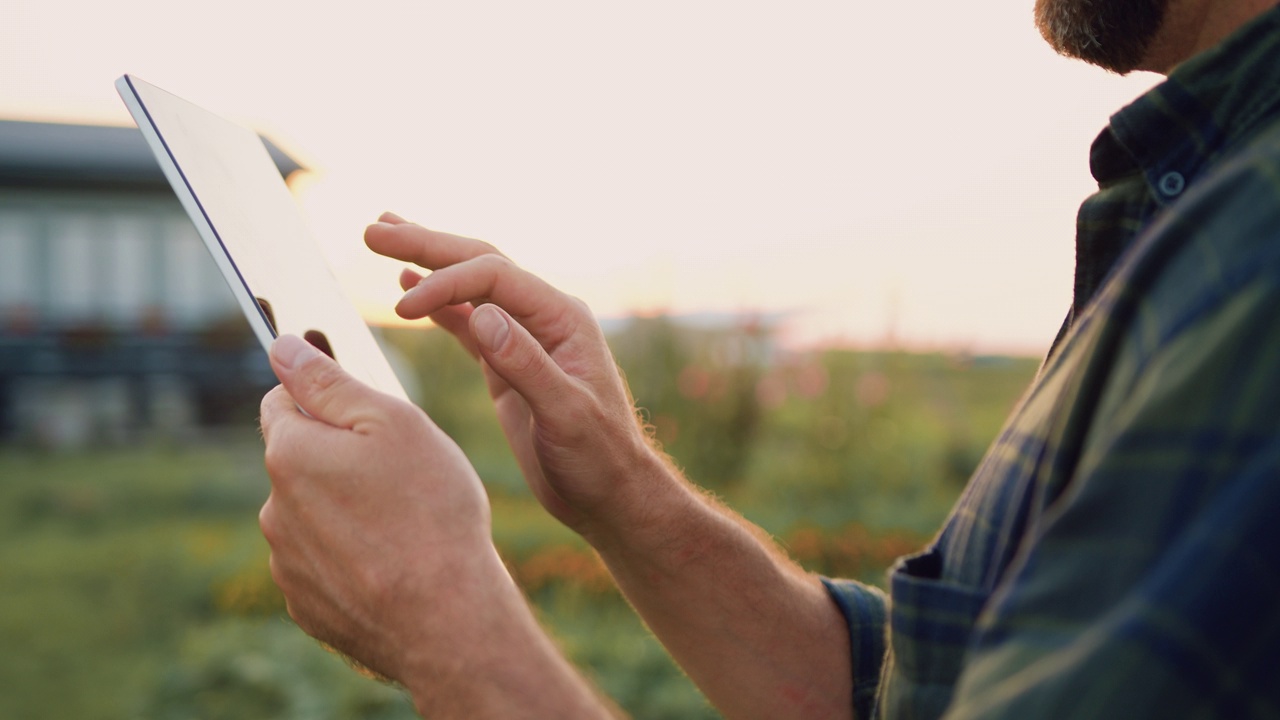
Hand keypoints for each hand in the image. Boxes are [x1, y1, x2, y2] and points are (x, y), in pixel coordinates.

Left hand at [258, 334, 503, 681]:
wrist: (447, 618)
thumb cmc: (431, 511)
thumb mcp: (393, 423)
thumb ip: (331, 383)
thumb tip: (283, 347)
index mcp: (290, 453)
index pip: (282, 401)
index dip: (324, 396)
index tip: (364, 414)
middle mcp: (274, 508)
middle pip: (300, 460)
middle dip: (338, 457)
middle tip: (402, 473)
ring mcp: (288, 563)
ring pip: (312, 515)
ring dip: (345, 510)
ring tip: (405, 525)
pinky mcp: (308, 605)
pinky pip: (324, 564)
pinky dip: (351, 558)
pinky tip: (394, 564)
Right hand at [365, 213, 669, 537]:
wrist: (611, 493)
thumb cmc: (598, 457)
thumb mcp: (566, 415)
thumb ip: (526, 364)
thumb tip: (481, 314)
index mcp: (562, 319)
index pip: (495, 277)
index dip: (445, 282)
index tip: (402, 307)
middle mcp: (544, 318)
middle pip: (479, 264)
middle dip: (426, 244)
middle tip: (372, 229)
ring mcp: (526, 337)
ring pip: (470, 285)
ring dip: (426, 262)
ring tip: (382, 237)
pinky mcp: (508, 362)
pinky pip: (467, 320)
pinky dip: (437, 302)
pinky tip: (406, 287)